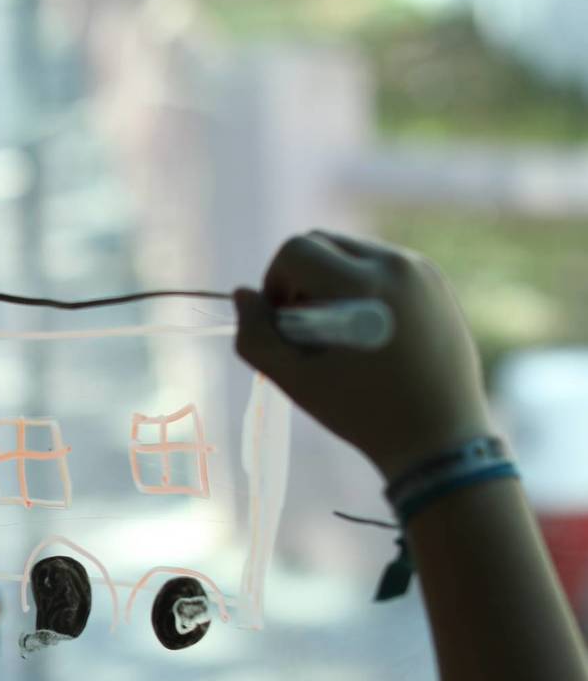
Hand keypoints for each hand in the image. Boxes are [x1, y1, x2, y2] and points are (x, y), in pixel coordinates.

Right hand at [233, 230, 495, 482]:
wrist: (438, 439)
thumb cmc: (362, 414)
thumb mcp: (296, 381)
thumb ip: (256, 337)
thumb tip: (242, 294)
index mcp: (364, 285)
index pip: (296, 250)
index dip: (275, 282)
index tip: (284, 323)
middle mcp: (398, 264)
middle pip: (323, 241)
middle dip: (302, 280)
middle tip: (309, 331)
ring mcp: (422, 270)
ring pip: (352, 251)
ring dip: (332, 283)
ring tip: (340, 336)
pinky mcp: (436, 282)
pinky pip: (383, 265)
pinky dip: (363, 288)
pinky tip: (369, 336)